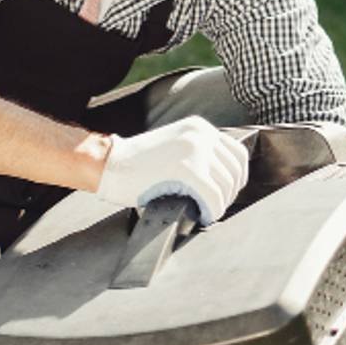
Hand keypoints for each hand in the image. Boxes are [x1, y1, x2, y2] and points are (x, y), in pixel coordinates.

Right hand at [94, 117, 249, 225]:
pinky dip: (212, 211)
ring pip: (226, 185)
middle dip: (229, 193)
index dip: (236, 178)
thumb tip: (224, 181)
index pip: (237, 153)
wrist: (108, 163)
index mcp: (200, 128)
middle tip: (214, 207)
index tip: (226, 192)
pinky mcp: (188, 169)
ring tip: (205, 212)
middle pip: (235, 170)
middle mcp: (201, 135)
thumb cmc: (137, 164)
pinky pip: (213, 197)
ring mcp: (195, 150)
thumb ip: (200, 156)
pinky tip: (202, 216)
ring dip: (219, 204)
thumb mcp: (175, 148)